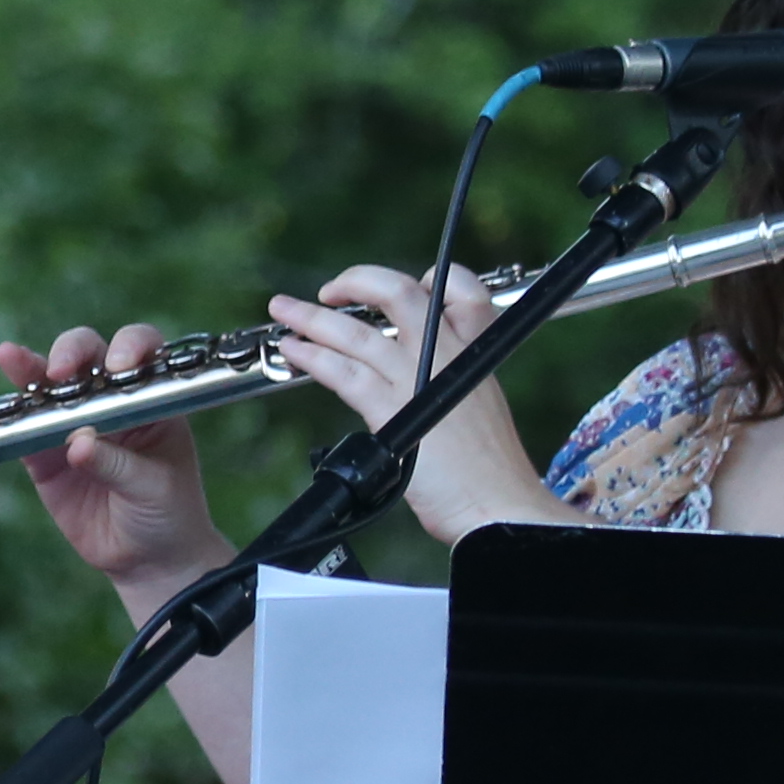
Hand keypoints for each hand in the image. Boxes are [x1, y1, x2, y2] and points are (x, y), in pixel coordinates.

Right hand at [0, 312, 229, 609]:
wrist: (147, 560)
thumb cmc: (168, 512)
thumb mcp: (153, 487)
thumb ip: (116, 463)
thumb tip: (77, 443)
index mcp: (150, 396)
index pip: (140, 352)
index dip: (128, 347)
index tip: (117, 365)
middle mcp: (109, 399)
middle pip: (86, 356)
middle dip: (70, 353)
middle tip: (60, 372)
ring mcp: (72, 423)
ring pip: (45, 385)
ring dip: (25, 367)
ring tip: (6, 355)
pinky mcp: (42, 452)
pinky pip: (14, 427)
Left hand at [260, 264, 555, 545]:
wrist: (497, 505)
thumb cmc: (491, 470)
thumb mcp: (480, 407)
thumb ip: (446, 383)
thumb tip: (411, 379)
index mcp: (476, 351)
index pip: (463, 290)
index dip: (433, 279)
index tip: (411, 284)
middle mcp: (447, 355)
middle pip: (399, 293)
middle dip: (356, 281)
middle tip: (329, 290)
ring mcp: (417, 379)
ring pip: (357, 333)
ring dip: (313, 319)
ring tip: (285, 311)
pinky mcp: (392, 411)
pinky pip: (344, 373)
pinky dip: (313, 357)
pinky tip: (294, 350)